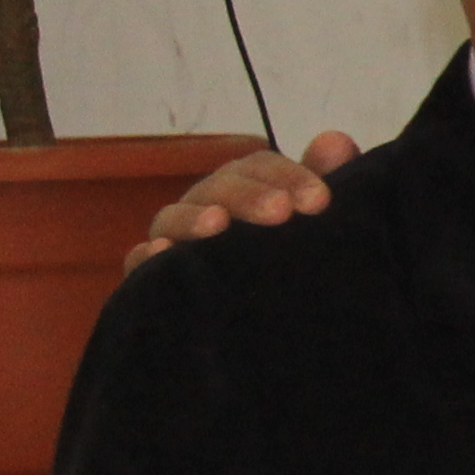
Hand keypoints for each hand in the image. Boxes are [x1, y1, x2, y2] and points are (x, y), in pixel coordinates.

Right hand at [124, 130, 357, 270]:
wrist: (278, 332)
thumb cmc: (297, 263)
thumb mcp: (318, 225)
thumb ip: (327, 182)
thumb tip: (335, 141)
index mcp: (248, 190)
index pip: (259, 168)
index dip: (288, 176)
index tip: (320, 201)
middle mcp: (209, 208)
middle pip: (218, 186)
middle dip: (248, 194)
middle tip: (280, 212)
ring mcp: (178, 243)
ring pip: (173, 218)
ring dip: (194, 217)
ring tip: (218, 223)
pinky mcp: (155, 279)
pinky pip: (140, 263)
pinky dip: (146, 256)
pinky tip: (160, 254)